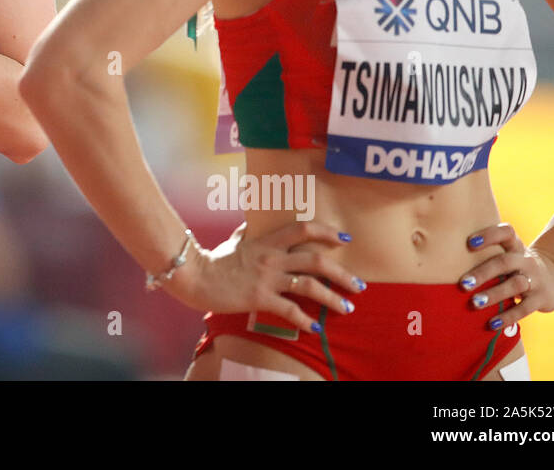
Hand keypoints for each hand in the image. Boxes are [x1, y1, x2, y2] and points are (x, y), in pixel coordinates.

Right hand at [170, 221, 365, 334]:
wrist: (194, 276)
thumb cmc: (213, 259)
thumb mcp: (234, 241)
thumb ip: (247, 233)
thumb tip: (251, 224)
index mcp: (266, 241)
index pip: (302, 229)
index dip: (325, 232)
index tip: (344, 239)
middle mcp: (271, 257)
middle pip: (315, 260)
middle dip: (341, 273)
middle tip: (359, 284)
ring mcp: (266, 278)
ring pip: (309, 286)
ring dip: (333, 298)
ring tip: (348, 308)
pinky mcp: (259, 298)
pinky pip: (289, 310)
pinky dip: (305, 320)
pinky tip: (316, 328)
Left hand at [458, 223, 553, 329]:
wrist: (553, 276)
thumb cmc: (515, 264)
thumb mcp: (506, 253)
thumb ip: (484, 253)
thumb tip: (442, 258)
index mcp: (515, 246)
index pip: (506, 233)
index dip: (489, 236)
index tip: (470, 243)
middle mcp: (526, 260)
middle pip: (505, 262)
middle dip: (483, 272)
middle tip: (463, 284)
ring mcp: (536, 279)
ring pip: (515, 285)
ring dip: (494, 294)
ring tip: (474, 303)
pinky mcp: (542, 299)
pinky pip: (524, 308)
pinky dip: (507, 317)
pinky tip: (491, 323)